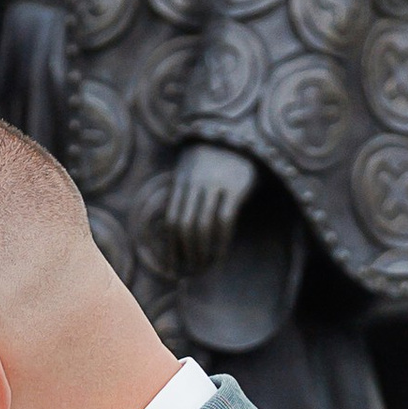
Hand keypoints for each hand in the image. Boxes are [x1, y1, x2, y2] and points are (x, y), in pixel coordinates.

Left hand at [161, 141, 257, 273]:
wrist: (237, 135)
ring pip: (203, 225)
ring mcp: (215, 184)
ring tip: (204, 268)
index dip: (170, 248)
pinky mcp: (236, 186)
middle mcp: (195, 184)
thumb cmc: (211, 161)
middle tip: (191, 273)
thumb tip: (174, 236)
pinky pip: (225, 219)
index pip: (171, 221)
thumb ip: (182, 198)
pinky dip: (220, 242)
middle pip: (185, 226)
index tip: (172, 268)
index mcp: (181, 182)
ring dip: (202, 252)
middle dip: (186, 254)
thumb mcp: (191, 173)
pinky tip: (220, 256)